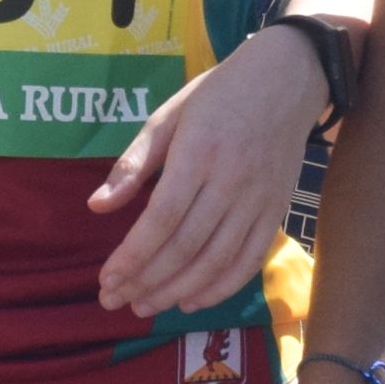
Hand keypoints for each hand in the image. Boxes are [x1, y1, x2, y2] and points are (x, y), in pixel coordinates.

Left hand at [88, 18, 324, 318]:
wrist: (288, 77)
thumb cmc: (219, 93)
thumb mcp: (169, 115)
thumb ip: (134, 163)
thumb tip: (96, 207)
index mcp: (199, 152)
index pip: (161, 218)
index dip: (132, 255)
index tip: (107, 277)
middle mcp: (231, 181)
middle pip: (185, 246)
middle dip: (145, 281)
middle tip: (114, 300)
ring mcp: (259, 199)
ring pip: (216, 260)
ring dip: (177, 291)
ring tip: (145, 306)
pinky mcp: (277, 210)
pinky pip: (249, 259)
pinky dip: (220, 287)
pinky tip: (192, 301)